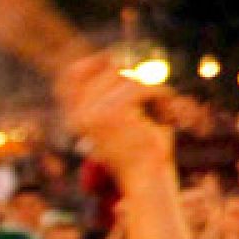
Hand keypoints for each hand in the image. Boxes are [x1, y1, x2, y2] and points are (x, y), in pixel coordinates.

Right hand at [57, 56, 173, 180]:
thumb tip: (114, 58)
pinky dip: (160, 94)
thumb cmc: (139, 151)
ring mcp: (92, 114)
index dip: (92, 62)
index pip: (72, 75)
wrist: (146, 179)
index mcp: (76, 117)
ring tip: (160, 108)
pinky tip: (166, 106)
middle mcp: (78, 115)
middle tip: (152, 97)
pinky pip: (141, 87)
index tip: (112, 58)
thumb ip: (112, 93)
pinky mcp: (112, 113)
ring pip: (128, 77)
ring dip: (150, 89)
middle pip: (109, 70)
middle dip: (135, 79)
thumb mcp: (121, 120)